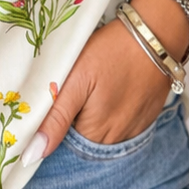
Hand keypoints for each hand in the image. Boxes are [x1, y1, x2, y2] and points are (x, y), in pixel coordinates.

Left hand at [23, 10, 184, 162]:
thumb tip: (32, 155)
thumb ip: (56, 118)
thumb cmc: (111, 52)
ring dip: (92, 116)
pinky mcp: (146, 117)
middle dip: (73, 119)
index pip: (62, 143)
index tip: (52, 102)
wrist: (155, 34)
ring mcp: (135, 130)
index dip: (53, 123)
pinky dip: (111, 111)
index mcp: (94, 134)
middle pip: (83, 139)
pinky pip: (121, 124)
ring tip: (92, 87)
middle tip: (72, 88)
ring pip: (102, 132)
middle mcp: (117, 140)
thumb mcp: (76, 79)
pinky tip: (109, 89)